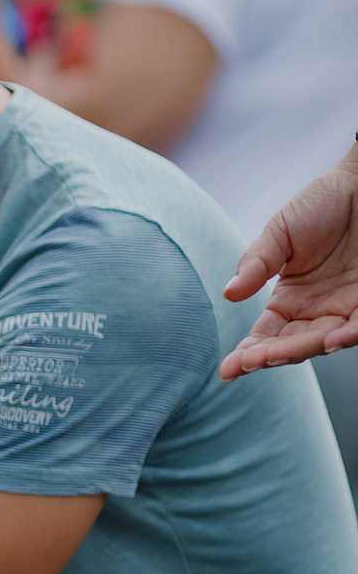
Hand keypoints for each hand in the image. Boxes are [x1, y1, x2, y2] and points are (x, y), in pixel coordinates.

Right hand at [221, 145, 357, 377]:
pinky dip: (347, 335)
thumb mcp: (279, 233)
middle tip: (253, 361)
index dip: (246, 354)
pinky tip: (330, 340)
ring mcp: (345, 307)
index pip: (264, 336)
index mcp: (288, 301)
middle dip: (270, 357)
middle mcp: (316, 311)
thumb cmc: (322, 204)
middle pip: (291, 345)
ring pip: (323, 340)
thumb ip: (256, 263)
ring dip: (303, 351)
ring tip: (280, 354)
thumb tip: (229, 293)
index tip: (227, 369)